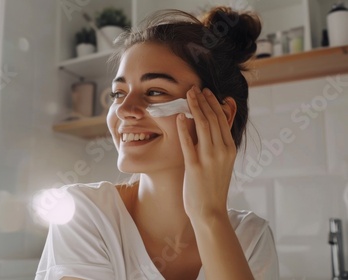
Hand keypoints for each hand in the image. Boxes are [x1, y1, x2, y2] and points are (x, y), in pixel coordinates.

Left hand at [176, 86, 235, 219]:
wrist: (210, 211)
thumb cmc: (212, 187)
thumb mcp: (221, 163)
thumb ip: (218, 145)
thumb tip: (212, 127)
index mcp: (230, 148)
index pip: (222, 119)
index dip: (213, 103)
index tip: (206, 92)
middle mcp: (222, 151)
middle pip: (213, 119)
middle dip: (204, 101)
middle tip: (195, 88)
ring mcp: (209, 158)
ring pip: (203, 126)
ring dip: (195, 108)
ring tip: (188, 95)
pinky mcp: (195, 166)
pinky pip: (189, 143)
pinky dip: (184, 128)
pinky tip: (179, 117)